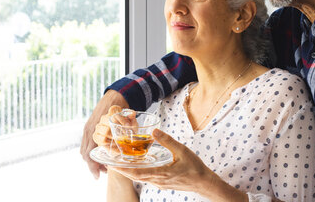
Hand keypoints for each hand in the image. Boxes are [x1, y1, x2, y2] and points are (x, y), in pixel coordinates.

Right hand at [80, 90, 128, 178]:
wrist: (113, 96)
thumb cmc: (119, 106)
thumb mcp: (125, 113)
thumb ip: (129, 117)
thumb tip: (133, 116)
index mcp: (95, 128)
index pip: (89, 152)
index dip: (93, 165)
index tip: (98, 175)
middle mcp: (89, 130)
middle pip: (85, 154)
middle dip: (93, 165)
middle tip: (103, 173)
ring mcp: (88, 129)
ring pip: (84, 150)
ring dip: (92, 159)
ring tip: (103, 167)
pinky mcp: (89, 129)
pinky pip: (86, 144)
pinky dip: (91, 152)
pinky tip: (101, 155)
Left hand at [110, 129, 247, 201]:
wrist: (203, 182)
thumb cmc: (194, 167)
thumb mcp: (182, 150)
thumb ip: (167, 141)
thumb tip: (154, 131)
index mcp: (161, 173)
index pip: (137, 173)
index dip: (123, 169)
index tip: (112, 163)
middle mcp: (158, 181)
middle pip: (135, 176)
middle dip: (122, 170)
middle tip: (111, 162)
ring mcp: (160, 183)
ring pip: (141, 178)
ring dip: (130, 171)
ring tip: (121, 163)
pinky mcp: (163, 183)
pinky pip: (147, 178)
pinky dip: (139, 172)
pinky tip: (138, 166)